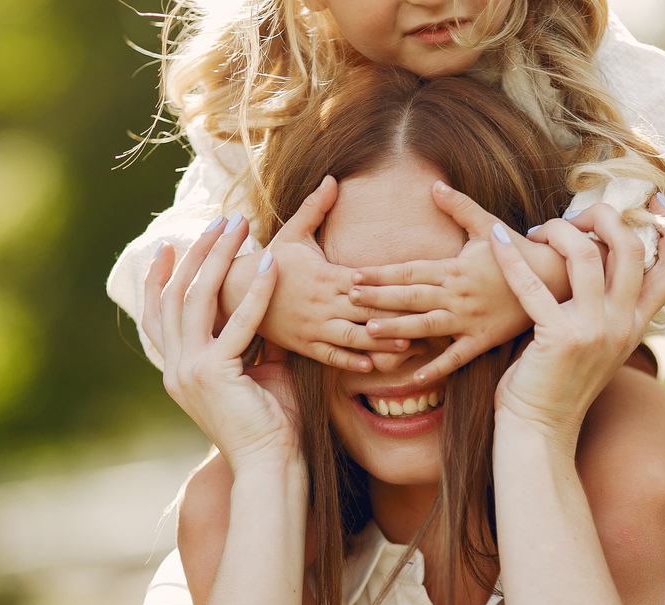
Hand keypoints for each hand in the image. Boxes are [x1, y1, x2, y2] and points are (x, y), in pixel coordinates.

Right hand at [141, 216, 299, 471]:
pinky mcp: (215, 374)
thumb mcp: (257, 373)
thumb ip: (253, 340)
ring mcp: (190, 371)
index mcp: (178, 370)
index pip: (158, 314)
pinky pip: (236, 324)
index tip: (168, 245)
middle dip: (198, 253)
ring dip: (221, 259)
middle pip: (176, 296)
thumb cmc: (270, 425)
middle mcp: (176, 368)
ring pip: (198, 300)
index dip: (160, 278)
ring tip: (242, 227)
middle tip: (221, 220)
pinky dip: (254, 292)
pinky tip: (270, 264)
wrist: (269, 466)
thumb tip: (265, 306)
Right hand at [246, 176, 406, 372]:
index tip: (420, 287)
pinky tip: (372, 367)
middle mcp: (323, 303)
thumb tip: (333, 178)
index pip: (366, 282)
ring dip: (381, 344)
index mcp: (326, 276)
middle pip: (367, 312)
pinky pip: (330, 357)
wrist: (235, 293)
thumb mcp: (292, 232)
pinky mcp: (305, 345)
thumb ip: (315, 207)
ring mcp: (314, 327)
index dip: (391, 286)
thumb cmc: (270, 261)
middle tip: (430, 321)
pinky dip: (350, 362)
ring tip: (408, 347)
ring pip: (353, 339)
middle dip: (398, 317)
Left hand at [349, 181, 570, 383]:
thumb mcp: (489, 225)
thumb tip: (434, 185)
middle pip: (411, 298)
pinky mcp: (483, 339)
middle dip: (378, 299)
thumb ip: (459, 207)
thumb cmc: (520, 250)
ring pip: (427, 327)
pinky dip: (438, 367)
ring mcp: (469, 319)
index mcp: (455, 268)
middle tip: (348, 300)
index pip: (411, 270)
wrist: (557, 279)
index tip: (354, 274)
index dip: (381, 273)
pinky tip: (415, 376)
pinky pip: (457, 357)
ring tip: (368, 333)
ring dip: (396, 330)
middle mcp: (458, 295)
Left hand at [489, 204, 664, 449]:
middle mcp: (623, 324)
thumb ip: (607, 311)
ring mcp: (594, 331)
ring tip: (535, 233)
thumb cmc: (557, 385)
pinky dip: (512, 259)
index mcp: (637, 325)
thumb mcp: (598, 346)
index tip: (654, 201)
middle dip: (603, 217)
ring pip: (587, 256)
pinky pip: (534, 286)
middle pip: (630, 248)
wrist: (539, 431)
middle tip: (572, 218)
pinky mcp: (558, 338)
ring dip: (559, 232)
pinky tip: (498, 241)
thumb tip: (601, 268)